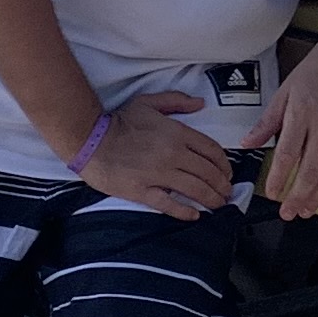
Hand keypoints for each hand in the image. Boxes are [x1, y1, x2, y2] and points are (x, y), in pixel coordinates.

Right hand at [78, 90, 228, 221]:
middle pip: (208, 173)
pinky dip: (185, 211)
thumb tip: (200, 104)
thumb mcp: (149, 102)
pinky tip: (194, 215)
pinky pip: (169, 204)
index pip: (211, 150)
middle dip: (222, 185)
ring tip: (218, 204)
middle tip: (226, 192)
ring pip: (195, 189)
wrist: (90, 140)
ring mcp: (158, 174)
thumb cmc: (119, 121)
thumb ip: (176, 101)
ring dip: (211, 199)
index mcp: (177, 133)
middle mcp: (172, 154)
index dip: (224, 164)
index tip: (227, 172)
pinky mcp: (143, 191)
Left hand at [247, 36, 317, 214]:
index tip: (272, 194)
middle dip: (298, 196)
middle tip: (288, 213)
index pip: (287, 153)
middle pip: (311, 169)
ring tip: (308, 210)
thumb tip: (247, 144)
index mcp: (302, 113)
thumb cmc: (316, 71)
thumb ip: (267, 121)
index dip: (279, 178)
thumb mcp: (285, 91)